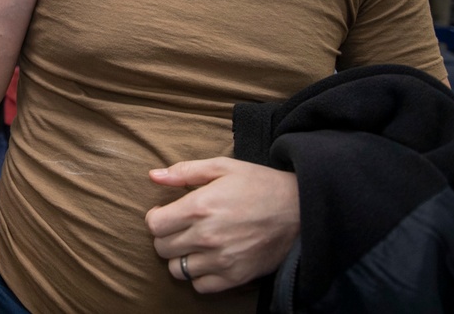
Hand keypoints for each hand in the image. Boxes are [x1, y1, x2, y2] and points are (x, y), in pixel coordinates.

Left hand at [144, 157, 298, 292]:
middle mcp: (206, 236)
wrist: (299, 209)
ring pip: (177, 269)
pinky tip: (208, 260)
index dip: (156, 218)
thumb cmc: (259, 184)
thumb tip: (153, 176)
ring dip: (180, 257)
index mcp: (199, 207)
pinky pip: (200, 286)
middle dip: (166, 236)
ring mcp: (220, 260)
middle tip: (180, 228)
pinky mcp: (235, 277)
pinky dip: (199, 276)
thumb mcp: (222, 167)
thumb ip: (184, 171)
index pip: (154, 225)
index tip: (166, 213)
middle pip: (162, 248)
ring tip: (193, 244)